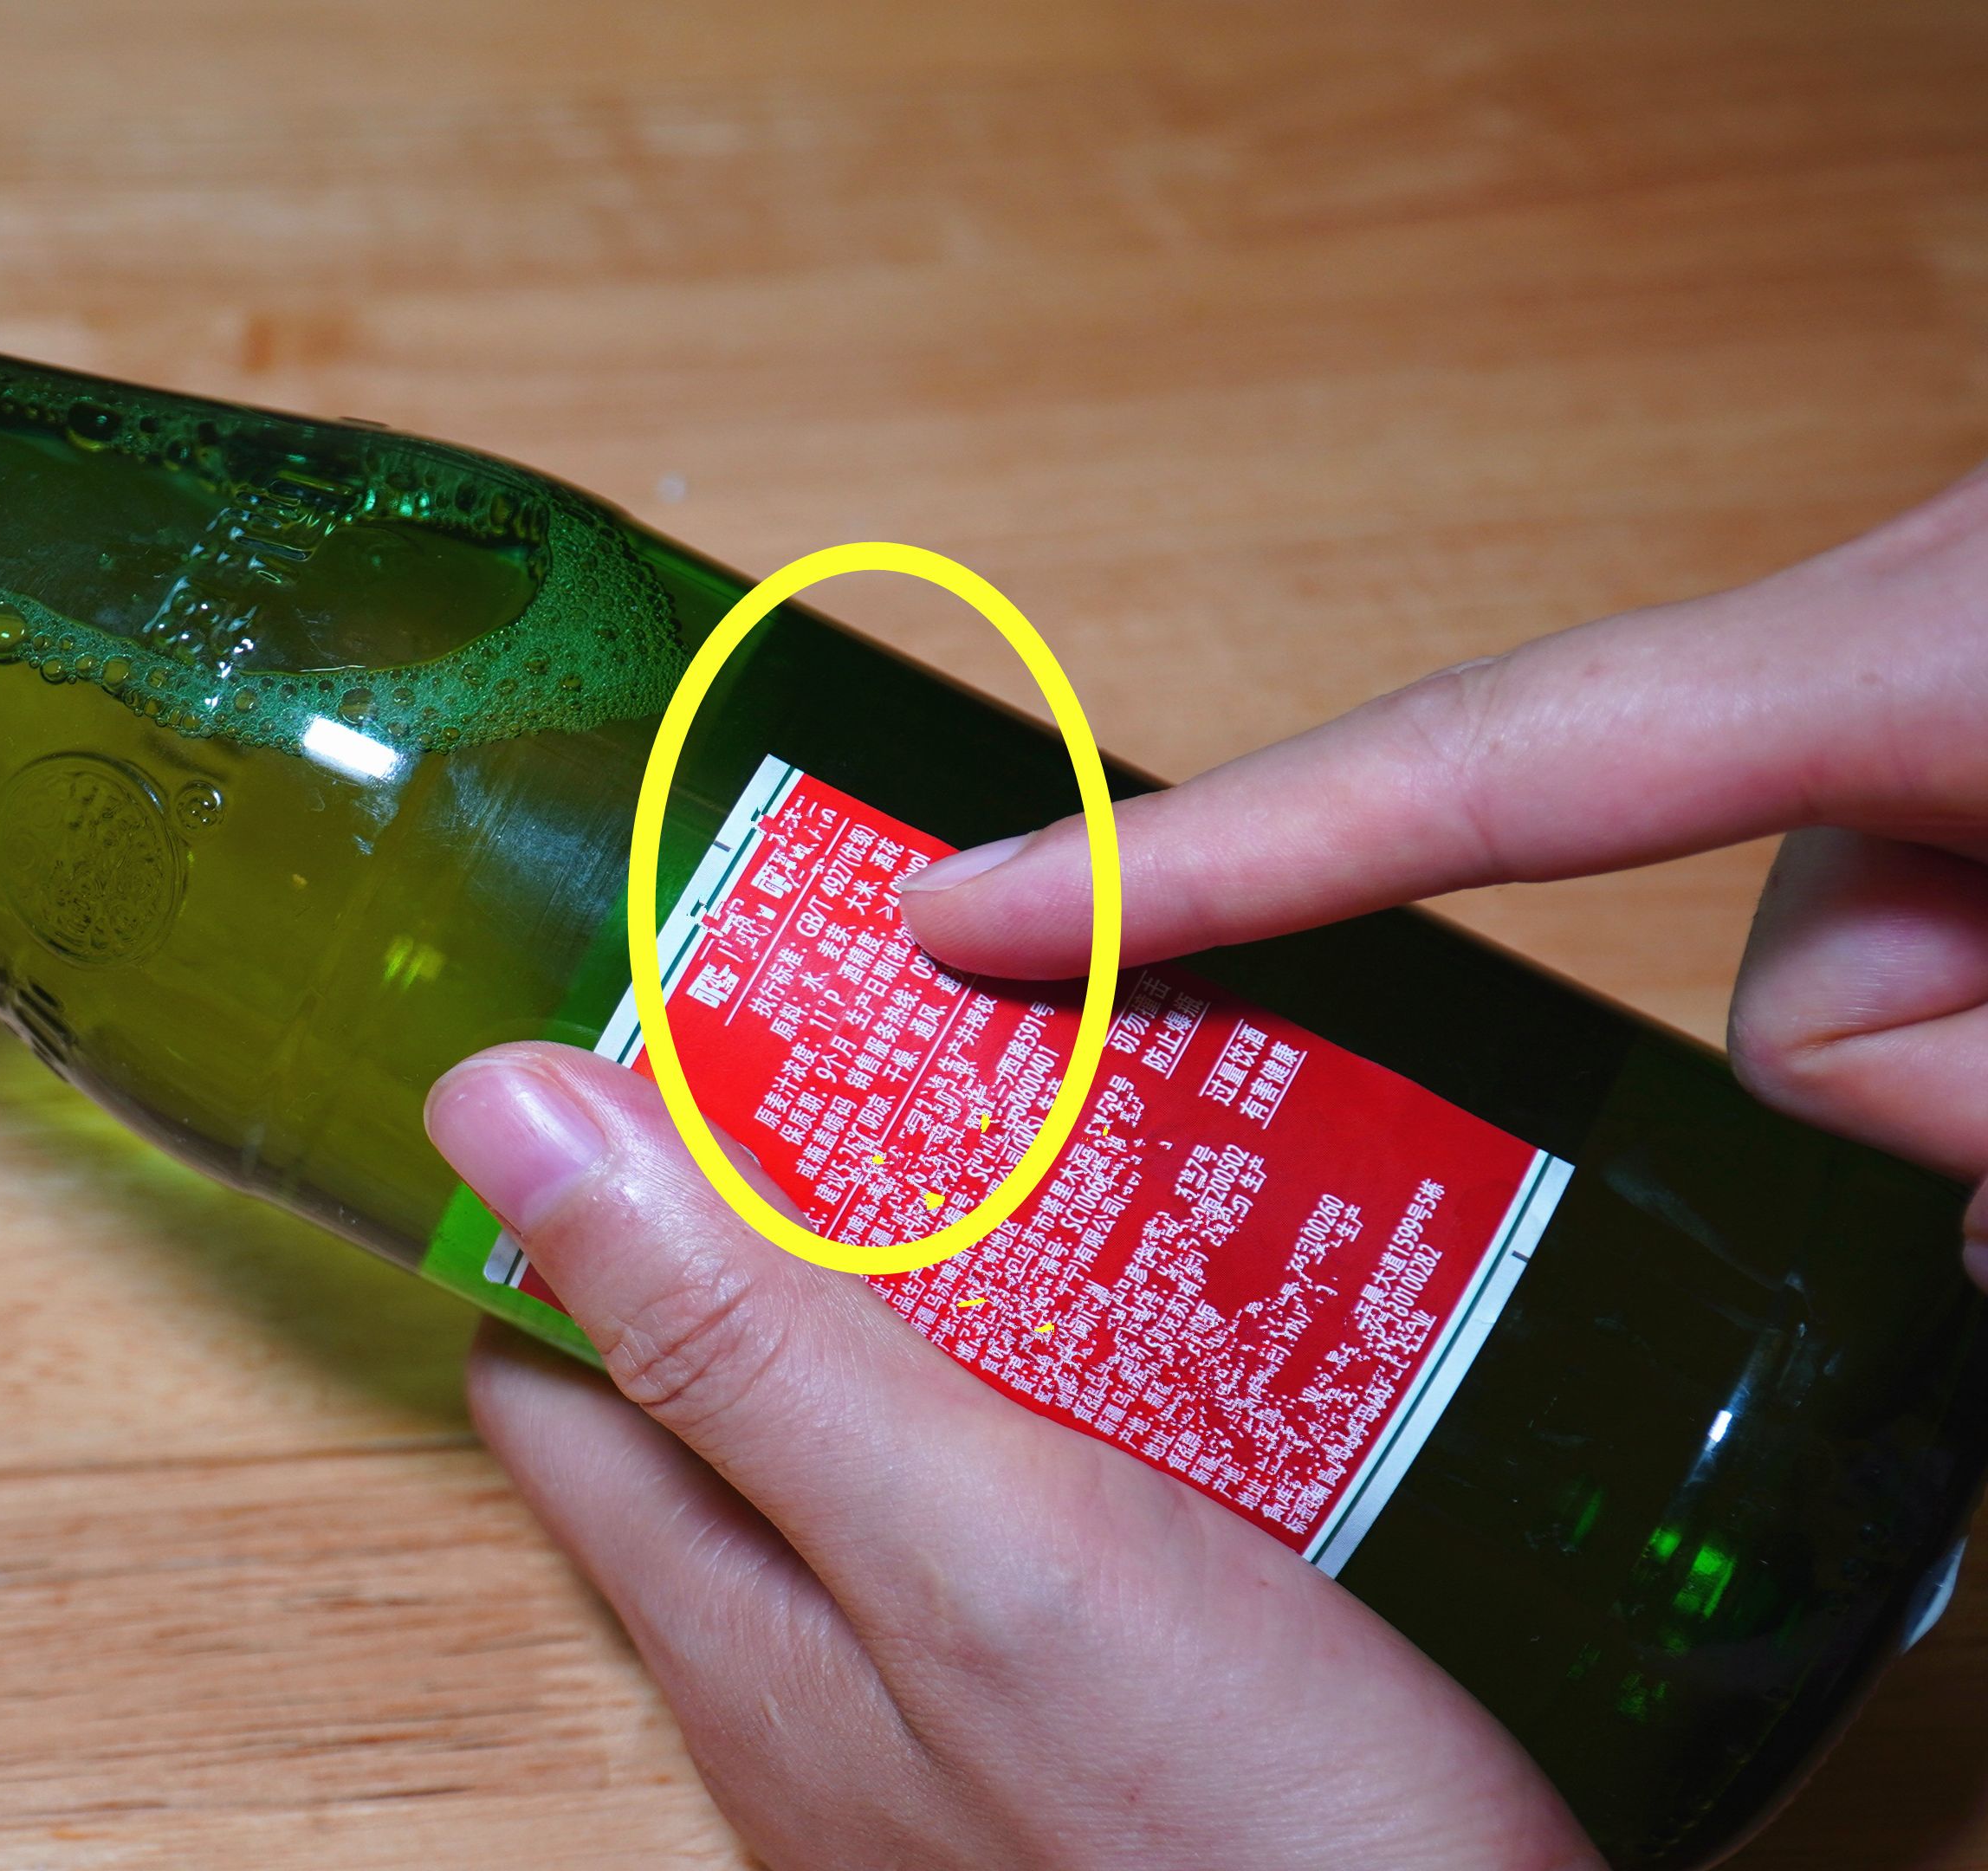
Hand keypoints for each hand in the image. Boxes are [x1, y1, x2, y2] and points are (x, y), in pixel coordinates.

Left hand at [428, 1045, 1600, 1870]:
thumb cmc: (1231, 1856)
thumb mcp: (965, 1545)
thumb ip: (737, 1347)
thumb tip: (494, 1117)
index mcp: (734, 1615)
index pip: (550, 1362)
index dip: (572, 1189)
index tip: (668, 1026)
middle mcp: (820, 1662)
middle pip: (733, 1374)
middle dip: (796, 1199)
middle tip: (908, 1035)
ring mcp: (964, 1694)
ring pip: (904, 1423)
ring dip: (963, 1274)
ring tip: (1068, 1130)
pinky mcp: (1110, 1704)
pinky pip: (1050, 1497)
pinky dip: (1095, 1374)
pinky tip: (1199, 1307)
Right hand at [897, 467, 1987, 1276]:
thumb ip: (1981, 1098)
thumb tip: (1955, 1221)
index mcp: (1928, 650)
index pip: (1474, 766)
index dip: (1194, 855)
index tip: (964, 911)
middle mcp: (1896, 617)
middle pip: (1751, 960)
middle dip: (1901, 1061)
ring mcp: (1929, 642)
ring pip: (1852, 964)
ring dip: (1979, 1044)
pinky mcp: (1964, 677)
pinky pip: (1917, 911)